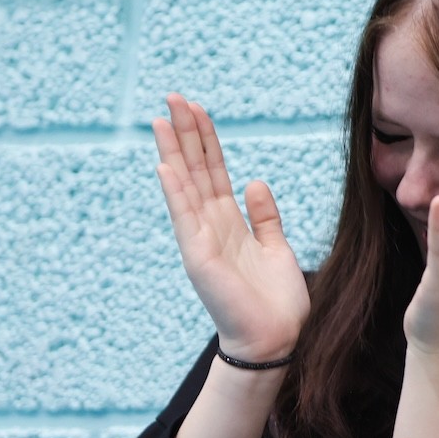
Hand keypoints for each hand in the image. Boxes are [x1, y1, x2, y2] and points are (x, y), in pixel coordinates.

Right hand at [153, 94, 309, 362]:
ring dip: (174, 152)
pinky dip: (176, 192)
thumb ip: (265, 216)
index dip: (206, 140)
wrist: (276, 341)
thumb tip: (256, 181)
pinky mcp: (200, 258)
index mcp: (230, 223)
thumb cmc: (276, 302)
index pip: (214, 172)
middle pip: (196, 170)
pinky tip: (166, 166)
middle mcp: (211, 227)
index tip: (197, 108)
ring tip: (162, 118)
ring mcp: (202, 241)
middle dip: (185, 134)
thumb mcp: (277, 249)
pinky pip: (186, 218)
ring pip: (186, 186)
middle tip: (173, 96)